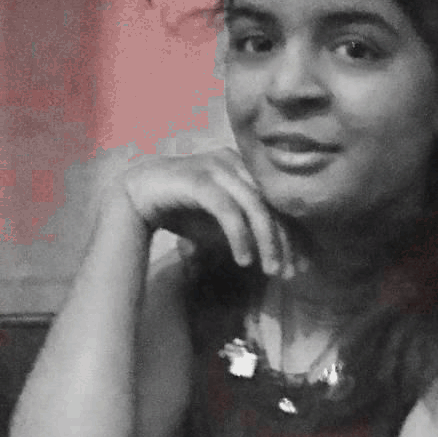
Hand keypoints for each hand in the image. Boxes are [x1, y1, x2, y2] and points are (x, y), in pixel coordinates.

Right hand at [117, 148, 302, 280]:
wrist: (137, 195)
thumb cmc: (183, 210)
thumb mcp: (222, 222)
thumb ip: (248, 230)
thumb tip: (278, 255)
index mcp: (245, 168)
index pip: (278, 203)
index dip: (294, 235)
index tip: (299, 266)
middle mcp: (235, 162)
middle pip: (272, 205)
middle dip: (285, 242)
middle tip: (289, 274)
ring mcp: (216, 168)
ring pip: (255, 207)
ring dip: (267, 242)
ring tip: (270, 271)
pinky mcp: (198, 179)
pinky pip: (228, 210)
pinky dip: (240, 237)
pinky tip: (244, 260)